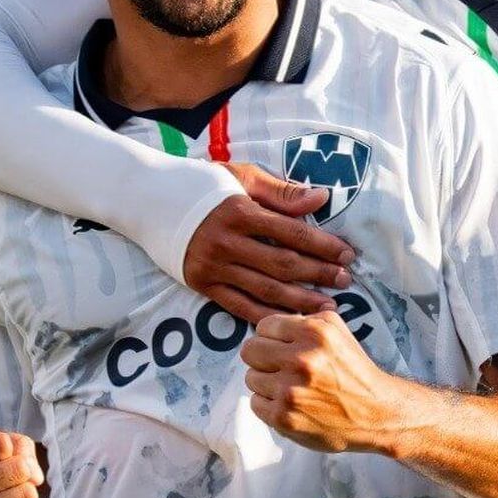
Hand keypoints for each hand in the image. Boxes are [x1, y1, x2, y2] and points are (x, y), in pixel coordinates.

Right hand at [182, 163, 358, 323]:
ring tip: (328, 307)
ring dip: (300, 300)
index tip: (347, 253)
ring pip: (265, 290)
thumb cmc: (203, 184)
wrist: (150, 202)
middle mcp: (227, 243)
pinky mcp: (203, 285)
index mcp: (240, 212)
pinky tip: (290, 321)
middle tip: (346, 280)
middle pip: (282, 264)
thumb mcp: (242, 176)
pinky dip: (266, 316)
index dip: (322, 245)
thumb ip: (282, 193)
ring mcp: (214, 267)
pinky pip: (239, 306)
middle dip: (318, 274)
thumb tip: (321, 200)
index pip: (291, 233)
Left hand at [240, 311, 407, 453]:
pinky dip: (269, 404)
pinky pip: (255, 403)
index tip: (282, 346)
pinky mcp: (284, 417)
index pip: (263, 327)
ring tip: (290, 387)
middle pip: (250, 350)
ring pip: (251, 377)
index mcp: (314, 333)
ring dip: (267, 382)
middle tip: (280, 366)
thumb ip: (305, 318)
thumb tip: (271, 322)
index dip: (271, 337)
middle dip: (263, 357)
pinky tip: (289, 403)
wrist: (376, 413)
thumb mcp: (338, 330)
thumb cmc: (354, 370)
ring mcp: (290, 390)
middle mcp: (301, 359)